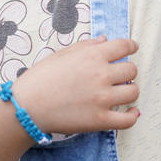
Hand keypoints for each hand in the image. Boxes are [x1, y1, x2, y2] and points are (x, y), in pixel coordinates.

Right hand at [13, 36, 139, 134]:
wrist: (27, 107)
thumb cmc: (40, 78)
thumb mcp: (61, 54)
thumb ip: (86, 46)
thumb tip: (104, 40)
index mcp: (92, 56)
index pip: (124, 46)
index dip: (130, 46)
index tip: (131, 49)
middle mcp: (101, 75)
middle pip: (131, 69)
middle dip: (127, 70)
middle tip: (119, 75)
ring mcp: (103, 99)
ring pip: (133, 92)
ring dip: (130, 90)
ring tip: (122, 92)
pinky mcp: (100, 120)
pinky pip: (127, 120)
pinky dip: (132, 116)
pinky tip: (131, 112)